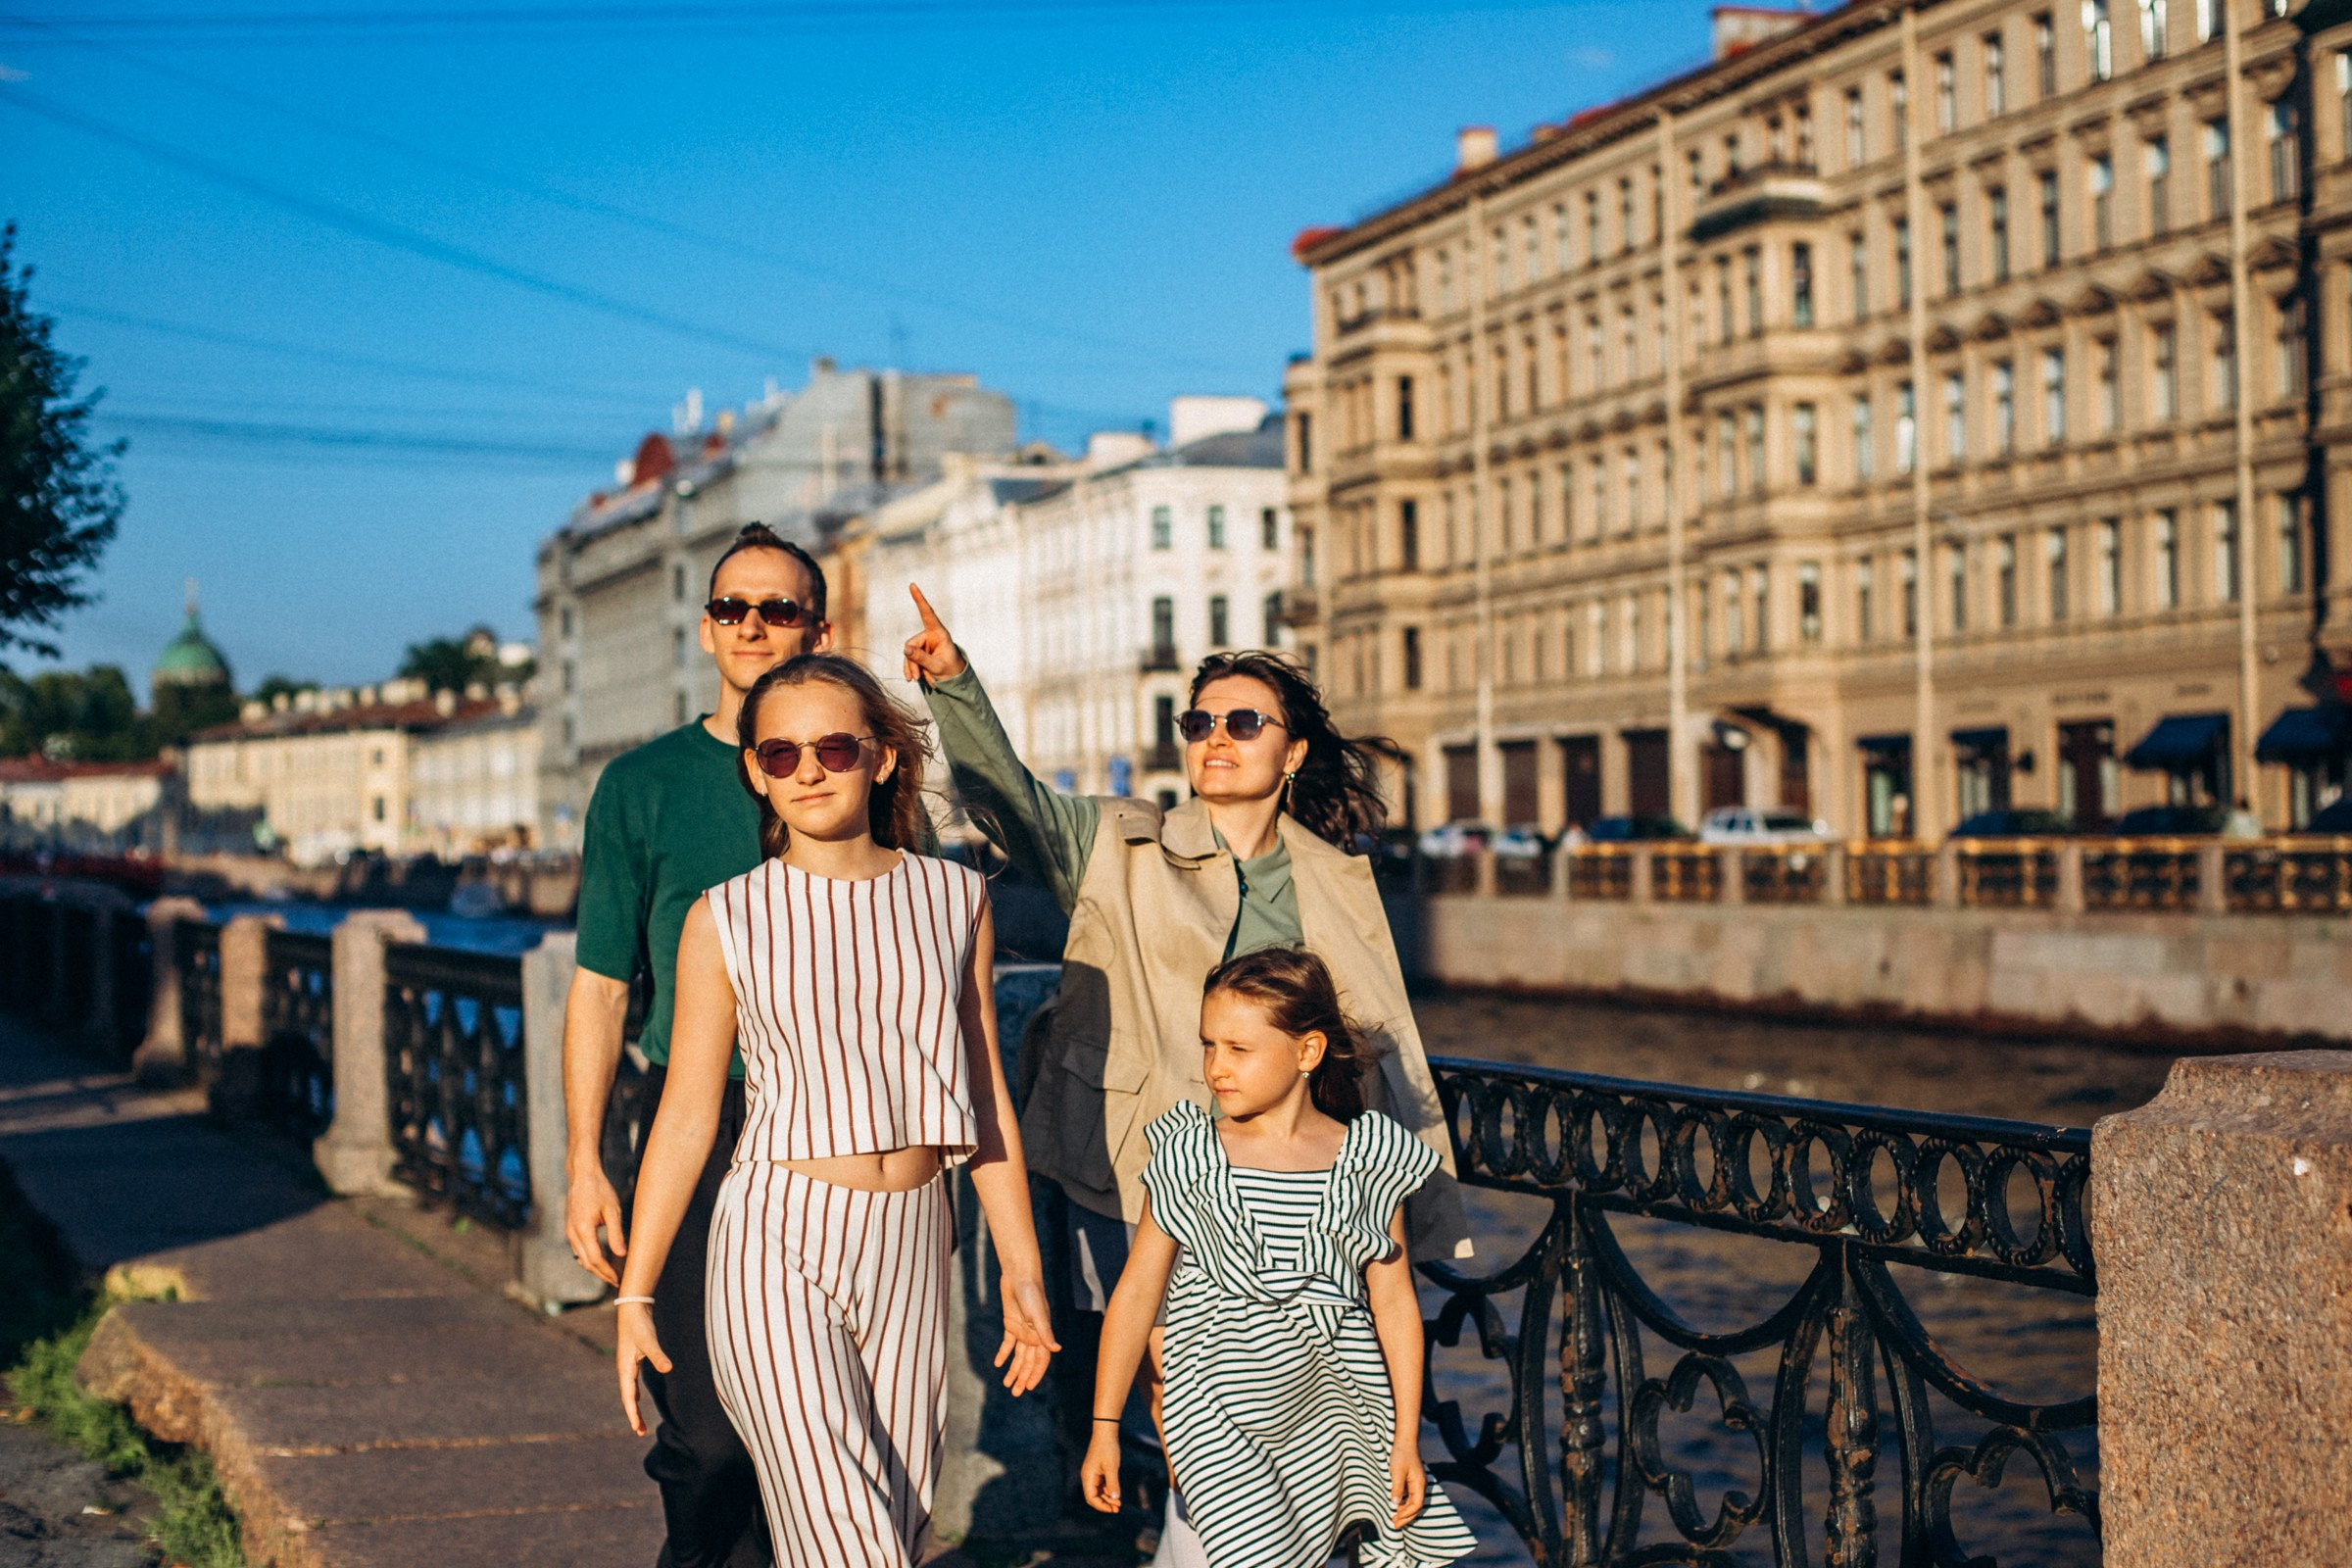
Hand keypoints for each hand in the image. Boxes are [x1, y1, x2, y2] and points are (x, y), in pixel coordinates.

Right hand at [565, 1164, 626, 1286]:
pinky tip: (600, 1260)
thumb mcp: (612, 1210)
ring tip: (610, 1274)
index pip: (595, 1259)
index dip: (607, 1272)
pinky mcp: (570, 1228)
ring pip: (580, 1258)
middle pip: (586, 1263)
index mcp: (583, 1230)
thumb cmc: (600, 1190)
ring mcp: (569, 1231)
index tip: (618, 1280)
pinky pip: (578, 1250)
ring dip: (594, 1268)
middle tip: (617, 1282)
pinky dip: (588, 1259)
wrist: (582, 1175)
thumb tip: (622, 1254)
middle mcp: (573, 1234)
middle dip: (601, 1274)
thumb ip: (616, 1233)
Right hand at [616, 1302, 670, 1436]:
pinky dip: (635, 1394)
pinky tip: (638, 1398)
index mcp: (625, 1369)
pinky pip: (632, 1383)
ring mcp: (627, 1365)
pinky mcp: (633, 1359)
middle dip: (633, 1415)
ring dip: (633, 1407)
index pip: (629, 1397)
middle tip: (640, 1433)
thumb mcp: (649, 1341)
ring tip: (638, 1422)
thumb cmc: (639, 1325)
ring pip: (629, 1391)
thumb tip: (667, 1368)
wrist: (632, 1308)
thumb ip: (658, 1355)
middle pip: (628, 1398)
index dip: (633, 1413)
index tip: (637, 1429)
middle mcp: (624, 1369)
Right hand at [901, 584, 966, 685]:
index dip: (920, 599)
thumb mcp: (937, 667)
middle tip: (916, 679)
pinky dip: (910, 669)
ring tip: (918, 680)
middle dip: (912, 662)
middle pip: (911, 644)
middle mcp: (930, 635)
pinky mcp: (918, 651)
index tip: (913, 585)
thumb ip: (921, 658)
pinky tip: (913, 679)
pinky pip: (908, 658)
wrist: (953, 679)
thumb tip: (905, 649)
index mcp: (939, 633)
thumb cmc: (950, 670)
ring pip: (908, 653)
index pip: (927, 614)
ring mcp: (923, 643)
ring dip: (912, 668)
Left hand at [991, 1272, 1059, 1397]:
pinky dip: (1004, 1353)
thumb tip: (1056, 1350)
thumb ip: (1045, 1333)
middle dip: (1022, 1377)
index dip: (1035, 1374)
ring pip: (1018, 1356)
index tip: (1028, 1387)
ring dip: (1013, 1369)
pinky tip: (998, 1364)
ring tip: (1007, 1384)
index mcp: (1042, 1335)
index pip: (1040, 1360)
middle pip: (1028, 1361)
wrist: (1019, 1276)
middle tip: (1015, 1393)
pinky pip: (1008, 1343)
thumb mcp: (1038, 1314)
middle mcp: (1033, 1335)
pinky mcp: (1011, 1323)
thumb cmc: (1031, 1293)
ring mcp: (1022, 1330)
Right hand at [1080, 1424, 1122, 1513]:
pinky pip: (1101, 1486)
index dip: (1101, 1506)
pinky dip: (1108, 1491)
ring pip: (1098, 1492)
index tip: (1112, 1509)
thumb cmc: (1108, 1448)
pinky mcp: (1097, 1471)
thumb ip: (1113, 1483)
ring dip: (1107, 1499)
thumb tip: (1115, 1498)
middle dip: (1104, 1504)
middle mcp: (1088, 1477)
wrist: (1106, 1432)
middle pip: (1093, 1497)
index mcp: (1088, 1477)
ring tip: (1119, 1504)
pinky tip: (1116, 1494)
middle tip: (1117, 1509)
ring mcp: (1092, 1474)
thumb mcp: (1112, 1467)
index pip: (1091, 1497)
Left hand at [1389, 1437, 1426, 1529]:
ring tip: (1394, 1518)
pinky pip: (1411, 1496)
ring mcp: (1418, 1482)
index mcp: (1420, 1484)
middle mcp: (1421, 1485)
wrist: (1405, 1440)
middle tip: (1394, 1525)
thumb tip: (1395, 1504)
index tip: (1396, 1520)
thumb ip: (1397, 1488)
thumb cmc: (1401, 1454)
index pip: (1416, 1505)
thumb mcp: (1397, 1471)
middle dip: (1406, 1517)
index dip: (1407, 1515)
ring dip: (1405, 1511)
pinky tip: (1397, 1506)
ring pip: (1414, 1502)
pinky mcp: (1413, 1480)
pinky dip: (1405, 1503)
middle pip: (1416, 1506)